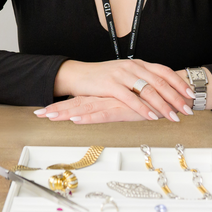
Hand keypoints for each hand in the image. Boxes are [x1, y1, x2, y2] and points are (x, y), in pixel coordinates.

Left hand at [34, 95, 168, 123]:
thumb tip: (111, 112)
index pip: (81, 100)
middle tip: (39, 114)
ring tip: (49, 116)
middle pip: (78, 103)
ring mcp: (114, 102)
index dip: (63, 105)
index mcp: (108, 96)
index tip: (45, 111)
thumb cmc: (153, 99)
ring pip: (86, 108)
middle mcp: (108, 97)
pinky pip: (102, 114)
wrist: (172, 91)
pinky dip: (88, 118)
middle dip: (58, 109)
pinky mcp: (123, 109)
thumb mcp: (133, 105)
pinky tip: (76, 120)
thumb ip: (121, 107)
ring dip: (66, 113)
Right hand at [51, 59, 195, 121]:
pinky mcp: (111, 85)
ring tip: (174, 117)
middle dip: (176, 97)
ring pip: (148, 90)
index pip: (164, 71)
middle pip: (160, 82)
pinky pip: (131, 99)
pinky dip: (143, 109)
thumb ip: (141, 79)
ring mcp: (122, 75)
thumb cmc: (102, 77)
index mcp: (138, 63)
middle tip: (188, 110)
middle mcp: (133, 67)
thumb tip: (160, 89)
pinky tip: (152, 117)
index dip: (179, 83)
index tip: (191, 94)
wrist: (78, 75)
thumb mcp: (126, 74)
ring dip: (163, 105)